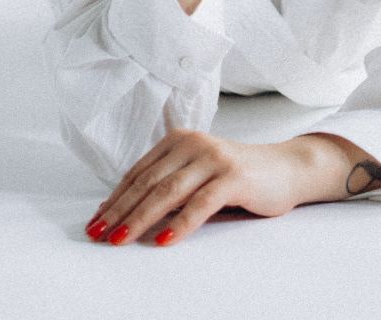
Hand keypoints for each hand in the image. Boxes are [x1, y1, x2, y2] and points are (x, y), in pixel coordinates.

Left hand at [84, 129, 299, 246]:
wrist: (285, 168)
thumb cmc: (236, 176)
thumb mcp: (197, 175)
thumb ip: (168, 185)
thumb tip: (123, 210)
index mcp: (179, 140)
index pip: (139, 173)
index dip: (115, 198)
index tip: (95, 221)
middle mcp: (193, 143)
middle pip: (148, 182)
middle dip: (120, 210)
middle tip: (98, 234)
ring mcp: (214, 158)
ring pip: (168, 191)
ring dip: (141, 218)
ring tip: (120, 239)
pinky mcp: (233, 176)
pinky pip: (201, 203)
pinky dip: (180, 223)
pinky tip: (164, 240)